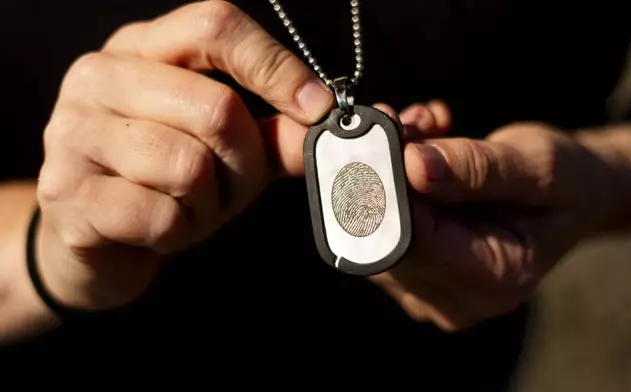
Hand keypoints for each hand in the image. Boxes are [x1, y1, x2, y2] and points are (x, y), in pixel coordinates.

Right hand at [36, 1, 332, 310]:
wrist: (93, 239)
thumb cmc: (164, 182)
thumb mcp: (224, 151)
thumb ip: (274, 136)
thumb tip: (332, 126)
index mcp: (141, 49)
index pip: (215, 27)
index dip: (275, 67)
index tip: (316, 108)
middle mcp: (99, 77)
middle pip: (215, 107)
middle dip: (245, 161)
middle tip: (233, 184)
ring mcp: (73, 134)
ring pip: (189, 165)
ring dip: (210, 202)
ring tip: (190, 206)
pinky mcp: (68, 195)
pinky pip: (159, 215)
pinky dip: (179, 231)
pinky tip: (162, 228)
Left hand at [372, 104, 614, 330]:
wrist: (569, 199)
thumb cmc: (566, 184)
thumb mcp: (538, 165)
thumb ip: (477, 168)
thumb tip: (413, 163)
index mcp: (497, 280)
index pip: (415, 241)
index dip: (388, 187)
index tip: (384, 133)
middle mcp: (457, 299)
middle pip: (385, 239)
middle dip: (382, 173)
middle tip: (398, 120)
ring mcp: (429, 292)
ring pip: (371, 230)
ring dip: (384, 171)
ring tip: (421, 131)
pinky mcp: (411, 274)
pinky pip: (375, 227)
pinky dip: (387, 182)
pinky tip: (417, 150)